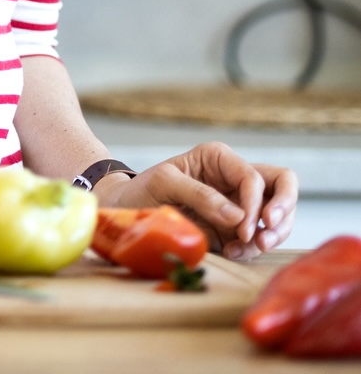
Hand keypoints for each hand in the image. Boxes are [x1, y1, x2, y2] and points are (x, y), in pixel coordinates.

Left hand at [97, 142, 297, 259]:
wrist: (128, 211)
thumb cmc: (142, 189)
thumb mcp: (163, 183)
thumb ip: (199, 194)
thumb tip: (238, 216)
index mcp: (219, 158)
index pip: (254, 177)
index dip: (256, 203)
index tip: (244, 228)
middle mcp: (233, 178)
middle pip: (283, 186)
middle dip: (283, 213)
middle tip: (265, 238)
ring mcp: (238, 203)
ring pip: (279, 214)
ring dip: (271, 235)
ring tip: (243, 249)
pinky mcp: (235, 227)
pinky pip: (259, 236)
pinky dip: (252, 248)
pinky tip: (231, 253)